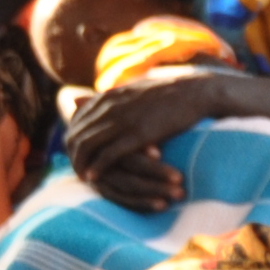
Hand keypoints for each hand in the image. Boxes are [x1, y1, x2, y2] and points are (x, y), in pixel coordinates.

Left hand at [63, 63, 266, 207]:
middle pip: (76, 133)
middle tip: (75, 170)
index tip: (76, 153)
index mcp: (108, 96)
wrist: (196, 92)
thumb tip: (79, 102)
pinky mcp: (137, 134)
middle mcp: (109, 106)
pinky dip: (97, 167)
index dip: (73, 138)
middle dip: (72, 154)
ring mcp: (122, 119)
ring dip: (80, 163)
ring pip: (87, 144)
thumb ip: (107, 99)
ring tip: (81, 177)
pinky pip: (108, 154)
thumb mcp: (132, 91)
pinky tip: (92, 177)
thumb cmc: (168, 94)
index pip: (76, 119)